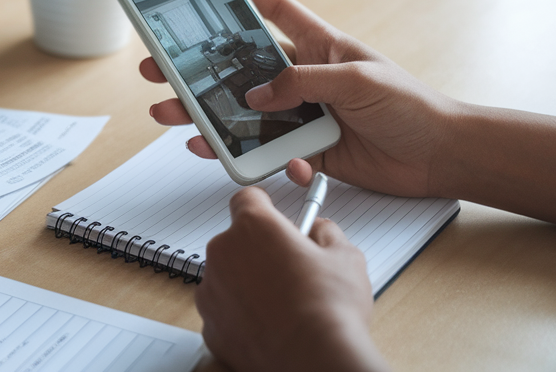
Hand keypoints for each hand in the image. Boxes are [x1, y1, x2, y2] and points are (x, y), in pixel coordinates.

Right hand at [141, 0, 461, 196]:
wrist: (440, 157)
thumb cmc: (412, 107)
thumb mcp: (358, 81)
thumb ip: (303, 83)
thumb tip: (257, 93)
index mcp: (322, 48)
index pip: (279, 14)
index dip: (248, 2)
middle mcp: (307, 81)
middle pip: (243, 71)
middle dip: (201, 71)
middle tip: (163, 71)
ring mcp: (304, 117)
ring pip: (244, 116)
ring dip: (208, 118)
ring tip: (172, 116)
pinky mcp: (307, 152)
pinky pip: (265, 154)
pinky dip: (246, 158)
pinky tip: (231, 157)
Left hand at [196, 186, 387, 371]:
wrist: (313, 358)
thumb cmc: (329, 308)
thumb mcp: (345, 256)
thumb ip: (326, 234)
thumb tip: (320, 231)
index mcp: (253, 226)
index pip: (247, 199)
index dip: (264, 207)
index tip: (275, 217)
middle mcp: (223, 254)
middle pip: (236, 241)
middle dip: (259, 251)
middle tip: (290, 270)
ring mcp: (211, 291)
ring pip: (227, 278)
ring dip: (247, 284)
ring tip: (283, 304)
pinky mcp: (210, 326)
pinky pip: (223, 312)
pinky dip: (240, 316)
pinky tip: (269, 326)